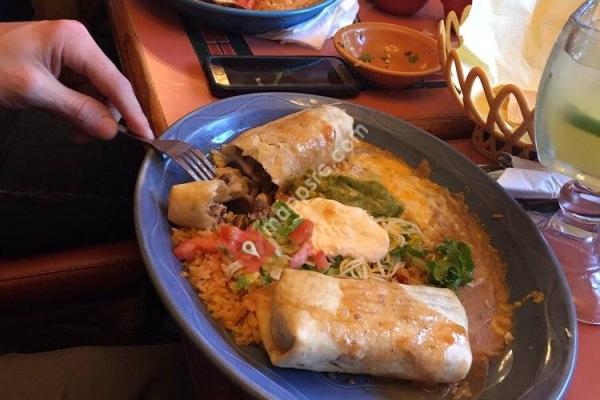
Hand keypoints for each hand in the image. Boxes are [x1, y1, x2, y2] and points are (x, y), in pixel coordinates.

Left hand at [0, 20, 152, 138]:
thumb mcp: (33, 91)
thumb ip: (77, 110)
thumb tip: (111, 130)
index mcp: (75, 41)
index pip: (115, 82)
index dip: (133, 112)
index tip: (147, 137)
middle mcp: (78, 45)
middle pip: (109, 88)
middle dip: (104, 116)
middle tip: (89, 138)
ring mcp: (69, 55)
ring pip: (97, 94)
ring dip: (90, 117)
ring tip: (74, 132)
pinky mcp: (59, 66)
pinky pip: (82, 93)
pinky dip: (79, 112)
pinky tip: (68, 122)